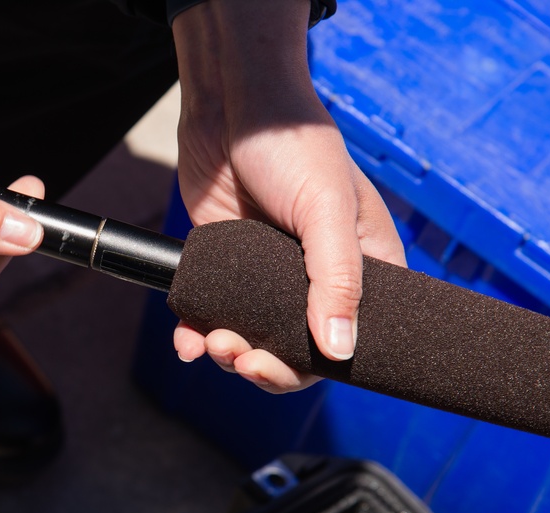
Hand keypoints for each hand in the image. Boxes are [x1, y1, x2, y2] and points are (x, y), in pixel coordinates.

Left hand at [171, 0, 405, 393]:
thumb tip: (340, 350)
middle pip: (296, 350)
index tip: (280, 369)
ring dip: (230, 352)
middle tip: (239, 358)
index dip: (318, 365)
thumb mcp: (325, 209)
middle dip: (265, 364)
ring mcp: (267, 276)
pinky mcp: (226, 267)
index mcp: (361, 268)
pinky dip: (198, 335)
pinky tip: (188, 342)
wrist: (231, 106)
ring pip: (251, 338)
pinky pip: (213, 315)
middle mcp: (315, 278)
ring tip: (212, 342)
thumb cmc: (294, 146)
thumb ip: (336, 279)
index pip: (349, 338)